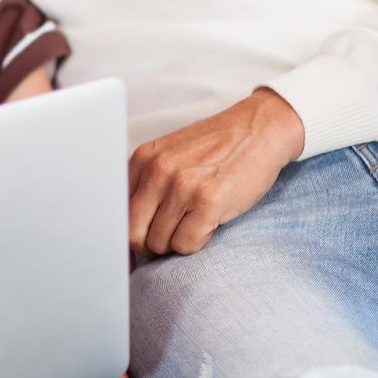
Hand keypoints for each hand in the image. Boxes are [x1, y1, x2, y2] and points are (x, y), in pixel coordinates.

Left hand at [128, 88, 303, 256]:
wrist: (259, 130)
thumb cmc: (217, 149)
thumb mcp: (170, 156)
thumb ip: (147, 184)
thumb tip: (128, 232)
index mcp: (142, 159)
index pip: (117, 212)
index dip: (127, 235)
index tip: (137, 245)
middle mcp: (157, 171)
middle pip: (134, 233)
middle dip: (149, 247)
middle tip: (168, 241)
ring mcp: (182, 186)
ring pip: (160, 243)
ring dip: (177, 243)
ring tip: (194, 224)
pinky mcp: (209, 202)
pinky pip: (186, 244)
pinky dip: (196, 244)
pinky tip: (209, 226)